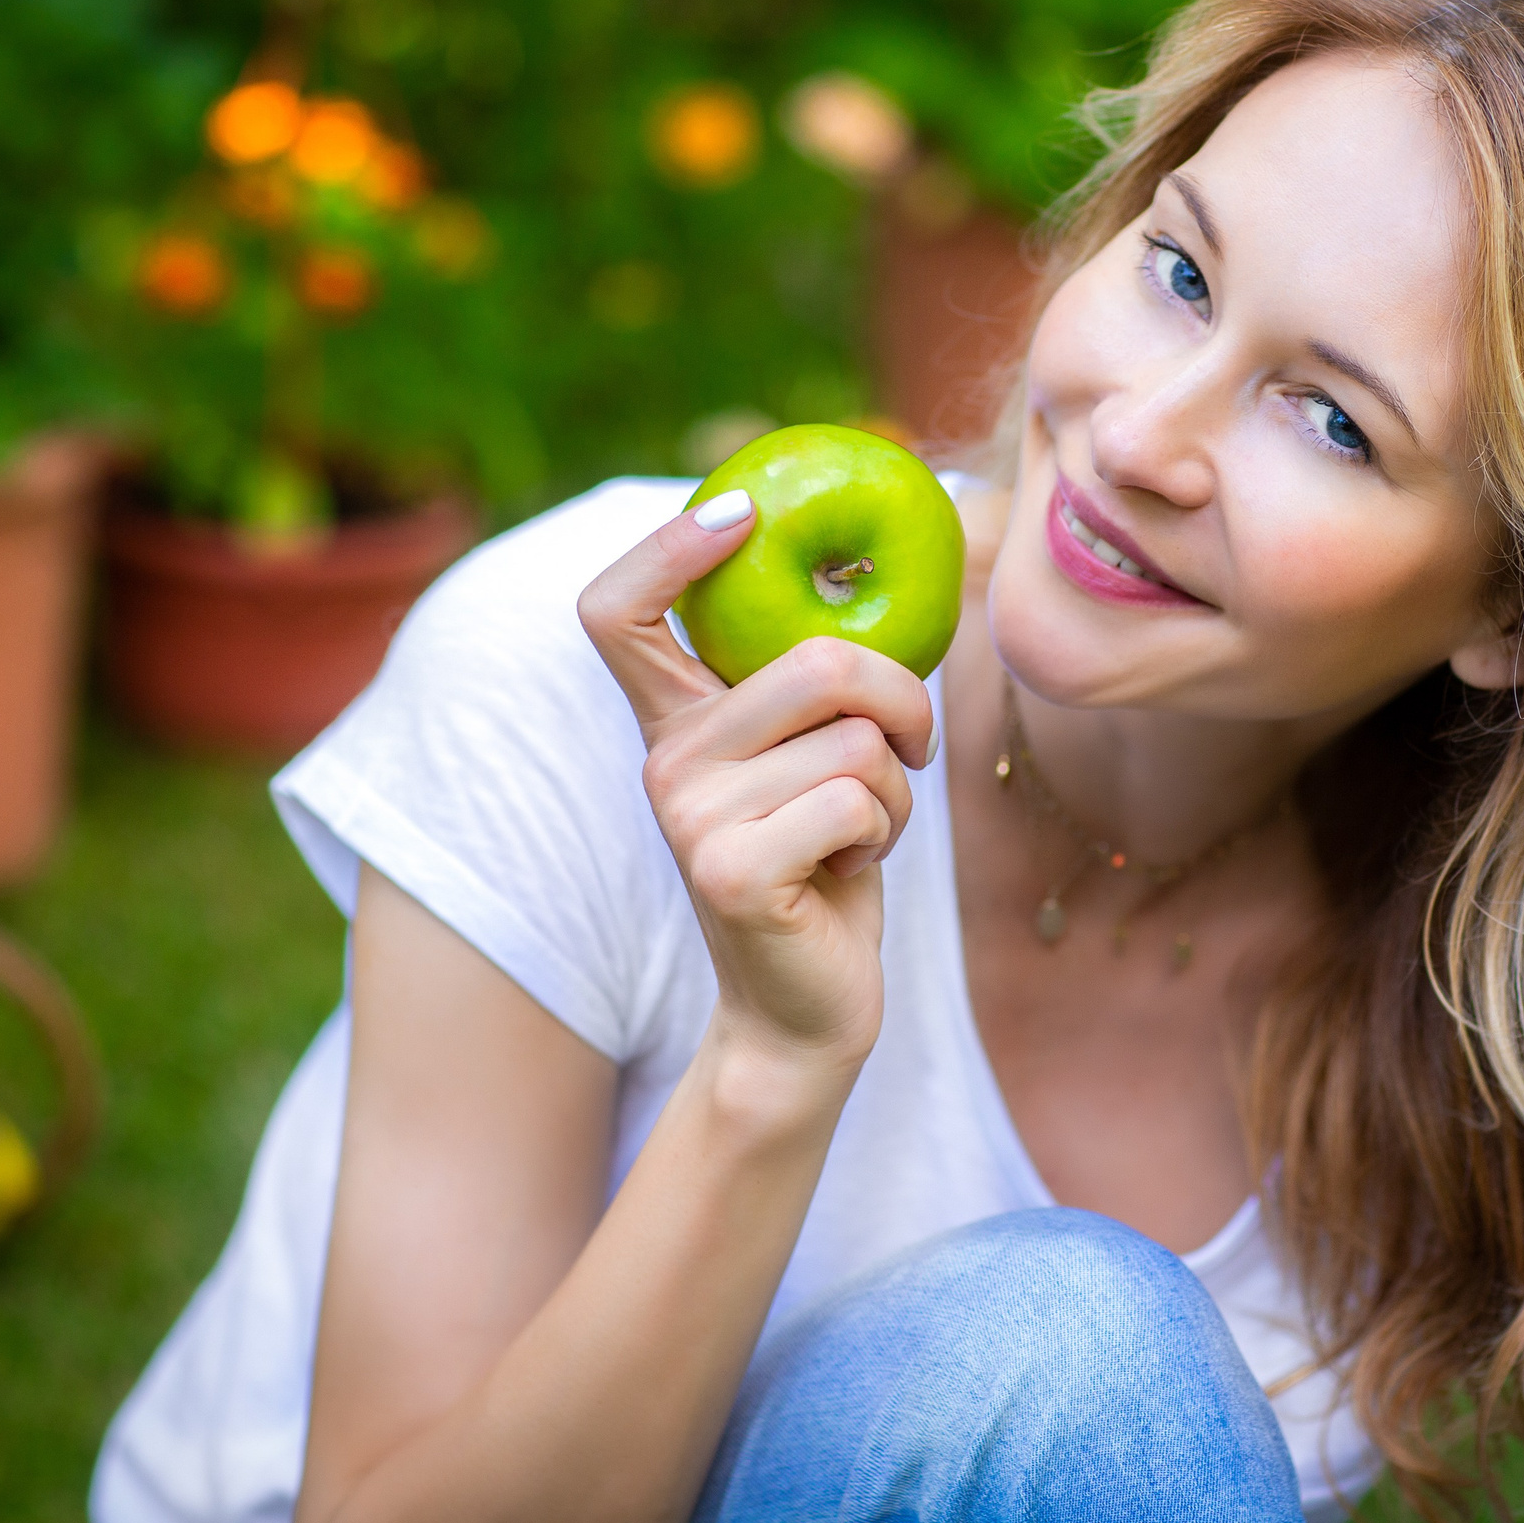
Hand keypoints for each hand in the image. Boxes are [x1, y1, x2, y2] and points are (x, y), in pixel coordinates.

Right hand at [577, 494, 934, 1073]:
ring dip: (895, 787)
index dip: (665, 549)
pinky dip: (885, 831)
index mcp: (674, 721)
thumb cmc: (830, 863)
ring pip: (853, 738)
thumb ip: (815, 683)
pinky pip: (855, 799)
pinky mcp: (730, 870)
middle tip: (906, 752)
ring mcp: (688, 816)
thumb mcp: (815, 757)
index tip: (739, 512)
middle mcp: (664, 760)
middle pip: (814, 660)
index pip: (617, 612)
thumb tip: (874, 567)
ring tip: (858, 832)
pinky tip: (849, 871)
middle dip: (899, 701)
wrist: (808, 1009)